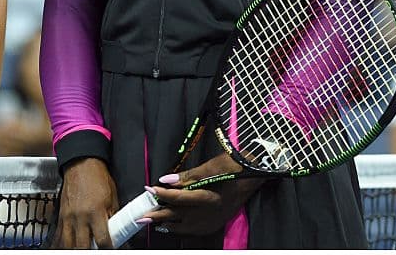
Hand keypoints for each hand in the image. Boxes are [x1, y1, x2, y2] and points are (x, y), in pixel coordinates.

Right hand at [53, 157, 116, 248]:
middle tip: (95, 249)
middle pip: (83, 246)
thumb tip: (116, 231)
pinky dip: (62, 243)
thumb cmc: (98, 178)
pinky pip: (58, 235)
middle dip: (89, 251)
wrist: (81, 164)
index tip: (110, 248)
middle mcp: (81, 217)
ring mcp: (69, 217)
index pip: (102, 240)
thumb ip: (112, 217)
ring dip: (75, 248)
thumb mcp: (112, 198)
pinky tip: (67, 245)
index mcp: (96, 212)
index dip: (108, 248)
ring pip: (67, 244)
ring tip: (82, 248)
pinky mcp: (61, 215)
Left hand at [143, 154, 261, 236]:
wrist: (253, 178)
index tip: (149, 188)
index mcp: (209, 197)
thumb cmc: (233, 167)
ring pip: (184, 226)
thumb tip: (166, 180)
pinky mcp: (215, 223)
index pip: (179, 198)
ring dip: (167, 223)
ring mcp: (213, 220)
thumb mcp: (211, 166)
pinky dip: (180, 228)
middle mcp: (210, 213)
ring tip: (151, 221)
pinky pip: (193, 230)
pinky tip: (171, 225)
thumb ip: (188, 176)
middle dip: (158, 216)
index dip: (162, 193)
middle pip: (178, 216)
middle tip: (141, 216)